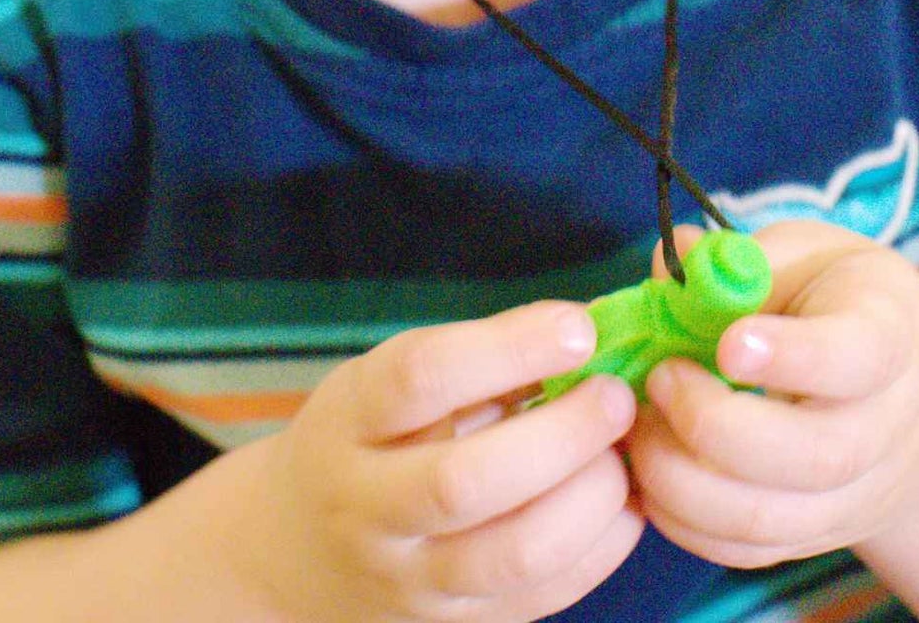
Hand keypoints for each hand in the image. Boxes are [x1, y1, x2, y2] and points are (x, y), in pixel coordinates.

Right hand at [244, 300, 644, 622]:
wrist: (295, 549)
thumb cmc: (367, 436)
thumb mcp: (388, 379)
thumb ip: (479, 355)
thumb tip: (588, 323)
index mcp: (348, 421)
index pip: (421, 379)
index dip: (508, 348)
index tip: (577, 327)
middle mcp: (366, 508)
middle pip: (463, 482)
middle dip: (561, 435)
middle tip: (615, 397)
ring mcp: (407, 580)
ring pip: (510, 555)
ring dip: (588, 500)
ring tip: (621, 453)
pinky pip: (537, 598)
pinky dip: (597, 551)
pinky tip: (623, 504)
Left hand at [624, 221, 918, 570]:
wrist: (907, 390)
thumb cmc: (840, 302)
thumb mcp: (808, 255)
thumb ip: (741, 259)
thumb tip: (668, 261)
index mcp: (891, 338)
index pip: (856, 357)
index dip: (791, 355)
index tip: (727, 343)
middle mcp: (886, 430)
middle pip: (813, 457)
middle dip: (715, 424)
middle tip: (660, 376)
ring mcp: (854, 497)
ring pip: (769, 518)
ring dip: (683, 477)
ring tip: (641, 423)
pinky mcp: (812, 536)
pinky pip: (745, 550)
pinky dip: (683, 519)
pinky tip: (651, 466)